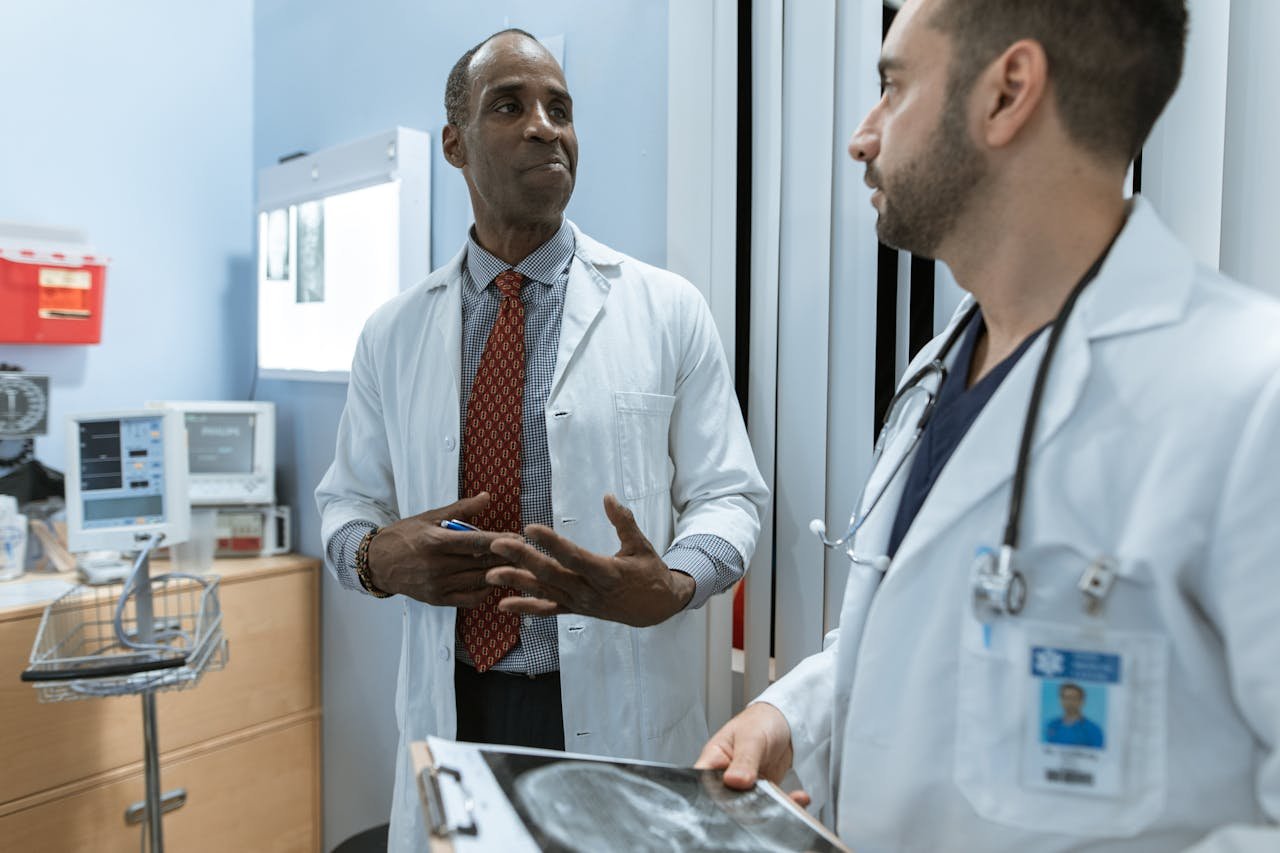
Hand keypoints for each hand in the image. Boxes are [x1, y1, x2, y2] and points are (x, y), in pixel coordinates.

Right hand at [366, 493, 520, 605]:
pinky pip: (469, 599)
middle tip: (526, 553)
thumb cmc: (404, 536)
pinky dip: (483, 592)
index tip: (520, 538)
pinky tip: (490, 581)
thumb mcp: (430, 517)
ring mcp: (437, 585)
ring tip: (515, 567)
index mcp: (436, 542)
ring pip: (478, 581)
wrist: (378, 563)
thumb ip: (461, 509)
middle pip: (481, 563)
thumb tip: (487, 497)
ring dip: (498, 574)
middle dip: (506, 558)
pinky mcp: (437, 600)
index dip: (501, 541)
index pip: (477, 542)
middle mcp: (437, 566)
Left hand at [485, 494, 695, 626]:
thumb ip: (623, 521)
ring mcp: (580, 603)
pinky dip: (525, 608)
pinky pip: (547, 609)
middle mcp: (589, 590)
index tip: (530, 528)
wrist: (655, 608)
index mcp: (607, 572)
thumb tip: (608, 497)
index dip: (551, 543)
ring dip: (516, 582)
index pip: (574, 556)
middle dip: (523, 559)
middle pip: (552, 574)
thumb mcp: (641, 545)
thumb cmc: (648, 572)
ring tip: (491, 573)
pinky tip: (503, 605)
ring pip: (544, 591)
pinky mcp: (575, 610)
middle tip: (498, 544)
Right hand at [696, 702, 809, 807]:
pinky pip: (773, 804)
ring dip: (770, 806)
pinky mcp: (763, 792)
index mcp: (714, 759)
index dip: (712, 796)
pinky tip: (798, 797)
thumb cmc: (760, 721)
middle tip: (762, 799)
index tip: (731, 799)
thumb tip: (734, 781)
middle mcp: (727, 776)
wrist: (786, 722)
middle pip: (727, 801)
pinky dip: (786, 803)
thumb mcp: (751, 738)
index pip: (704, 783)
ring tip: (785, 800)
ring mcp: (745, 786)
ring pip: (752, 806)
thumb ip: (744, 760)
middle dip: (744, 806)